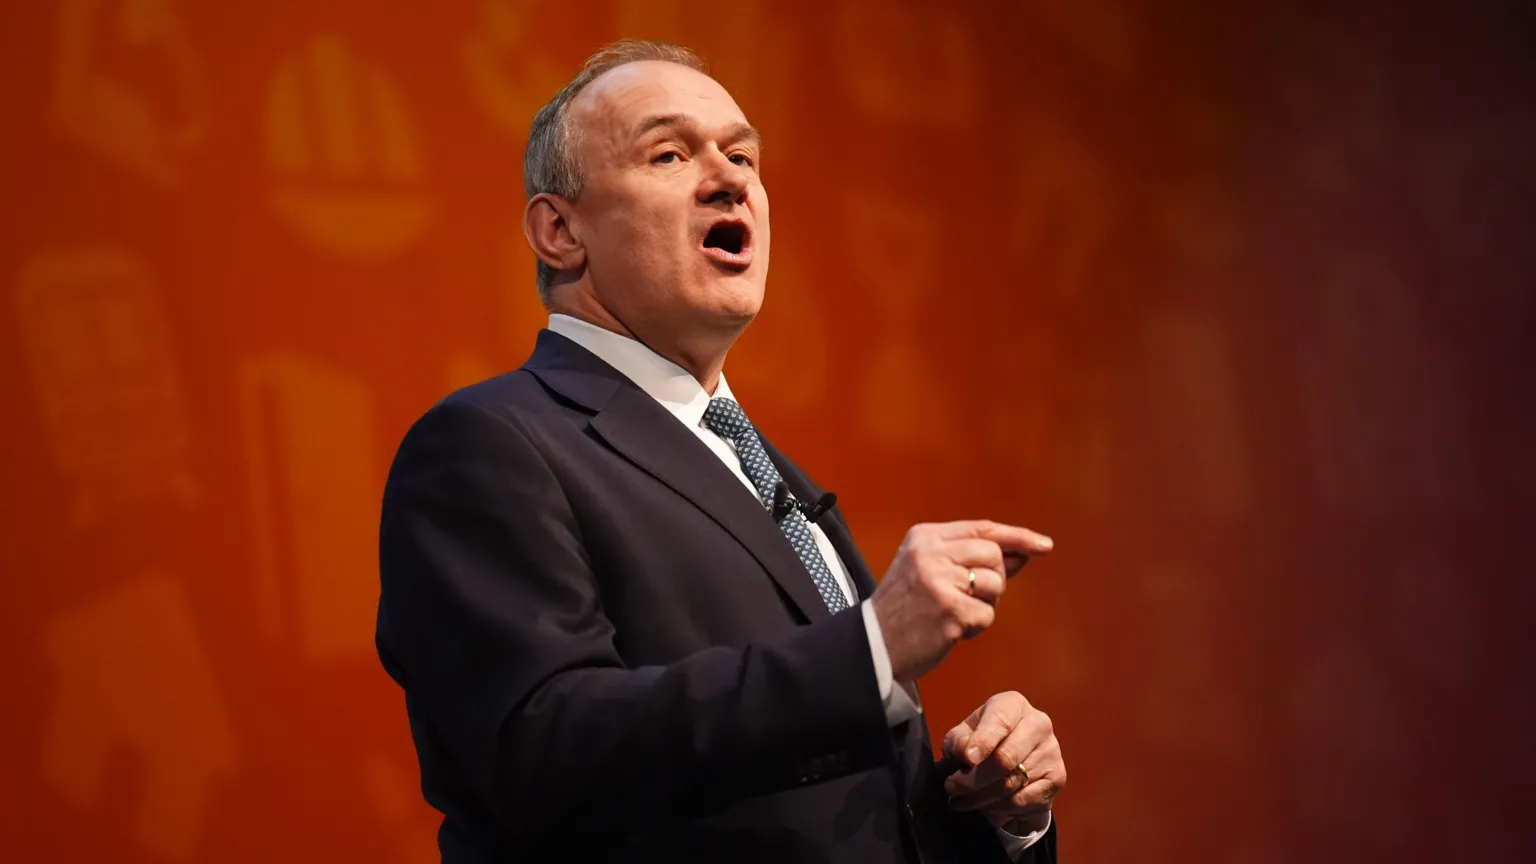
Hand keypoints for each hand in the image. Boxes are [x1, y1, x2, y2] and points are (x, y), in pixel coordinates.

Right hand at [870, 521, 1051, 681]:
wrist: (873, 644)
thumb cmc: (906, 608)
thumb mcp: (931, 570)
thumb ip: (973, 559)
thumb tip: (1024, 553)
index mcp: (925, 537)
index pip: (983, 529)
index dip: (1017, 537)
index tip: (1043, 545)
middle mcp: (931, 553)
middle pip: (994, 555)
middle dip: (994, 579)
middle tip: (970, 597)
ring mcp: (940, 581)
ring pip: (995, 584)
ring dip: (984, 604)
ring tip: (955, 613)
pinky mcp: (950, 610)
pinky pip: (988, 614)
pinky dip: (976, 626)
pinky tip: (952, 630)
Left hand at [941, 691, 1065, 835]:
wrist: (1013, 757)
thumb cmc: (982, 740)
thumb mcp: (963, 735)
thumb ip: (959, 740)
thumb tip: (966, 752)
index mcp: (1013, 705)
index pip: (1000, 722)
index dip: (983, 741)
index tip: (968, 759)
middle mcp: (1038, 723)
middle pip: (1005, 758)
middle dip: (974, 779)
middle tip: (952, 789)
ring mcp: (1051, 751)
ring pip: (1012, 784)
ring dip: (981, 798)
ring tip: (962, 801)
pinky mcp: (1057, 778)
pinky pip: (1024, 801)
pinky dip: (1000, 808)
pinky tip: (987, 806)